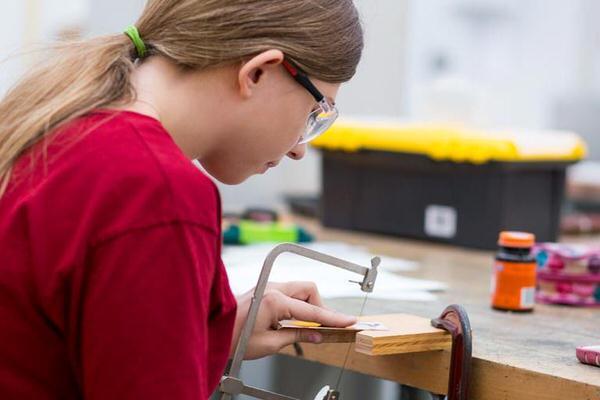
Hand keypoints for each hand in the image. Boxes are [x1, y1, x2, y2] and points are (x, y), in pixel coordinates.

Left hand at [230, 281, 356, 359]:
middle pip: (309, 289)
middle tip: (321, 326)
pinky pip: (289, 292)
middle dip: (319, 306)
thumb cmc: (236, 340)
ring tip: (305, 326)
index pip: (313, 310)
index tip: (348, 322)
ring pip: (300, 289)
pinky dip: (297, 303)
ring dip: (307, 305)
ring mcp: (268, 287)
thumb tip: (317, 334)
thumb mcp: (271, 344)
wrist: (215, 331)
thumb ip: (298, 336)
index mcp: (275, 301)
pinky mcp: (265, 290)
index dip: (333, 318)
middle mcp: (273, 289)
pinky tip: (293, 320)